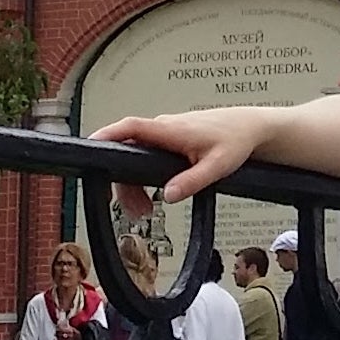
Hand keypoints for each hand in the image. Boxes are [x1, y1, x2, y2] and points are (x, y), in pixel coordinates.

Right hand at [95, 106, 274, 203]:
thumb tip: (168, 195)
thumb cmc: (235, 141)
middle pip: (126, 151)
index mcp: (171, 131)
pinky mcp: (168, 139)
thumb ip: (193, 181)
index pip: (131, 127)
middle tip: (134, 212)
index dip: (108, 135)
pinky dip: (142, 177)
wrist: (249, 128)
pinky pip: (144, 157)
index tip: (90, 146)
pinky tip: (151, 198)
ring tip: (144, 211)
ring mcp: (164, 133)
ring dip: (133, 184)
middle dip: (123, 182)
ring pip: (134, 157)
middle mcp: (163, 128)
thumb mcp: (218, 166)